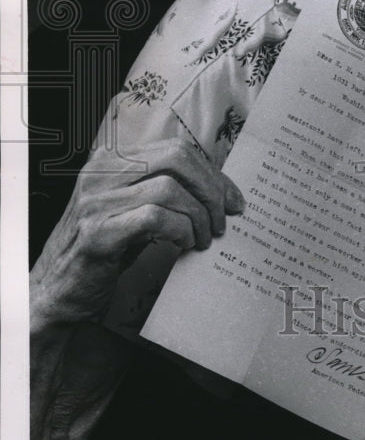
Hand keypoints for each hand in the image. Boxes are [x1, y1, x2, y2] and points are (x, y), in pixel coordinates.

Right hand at [31, 138, 245, 324]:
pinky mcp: (98, 233)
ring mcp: (96, 201)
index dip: (211, 173)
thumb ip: (166, 190)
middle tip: (223, 220)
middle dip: (210, 189)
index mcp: (112, 160)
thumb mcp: (134, 208)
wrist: (57, 291)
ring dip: (198, 216)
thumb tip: (221, 190)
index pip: (176, 149)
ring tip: (203, 238)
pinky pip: (155, 218)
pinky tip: (183, 245)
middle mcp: (101, 172)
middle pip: (177, 159)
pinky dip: (180, 230)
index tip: (232, 199)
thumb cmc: (106, 249)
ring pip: (170, 188)